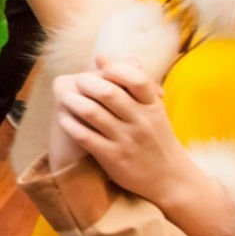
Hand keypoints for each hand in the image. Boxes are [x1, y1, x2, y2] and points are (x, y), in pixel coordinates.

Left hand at [53, 57, 189, 205]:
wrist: (170, 179)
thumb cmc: (154, 136)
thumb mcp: (150, 108)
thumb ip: (128, 83)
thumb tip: (101, 56)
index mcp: (152, 106)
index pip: (136, 79)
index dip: (115, 69)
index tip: (102, 68)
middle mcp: (141, 122)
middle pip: (109, 93)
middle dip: (87, 82)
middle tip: (78, 81)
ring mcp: (127, 140)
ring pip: (92, 113)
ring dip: (73, 101)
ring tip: (65, 97)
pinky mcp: (113, 157)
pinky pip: (86, 136)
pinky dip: (71, 124)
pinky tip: (64, 118)